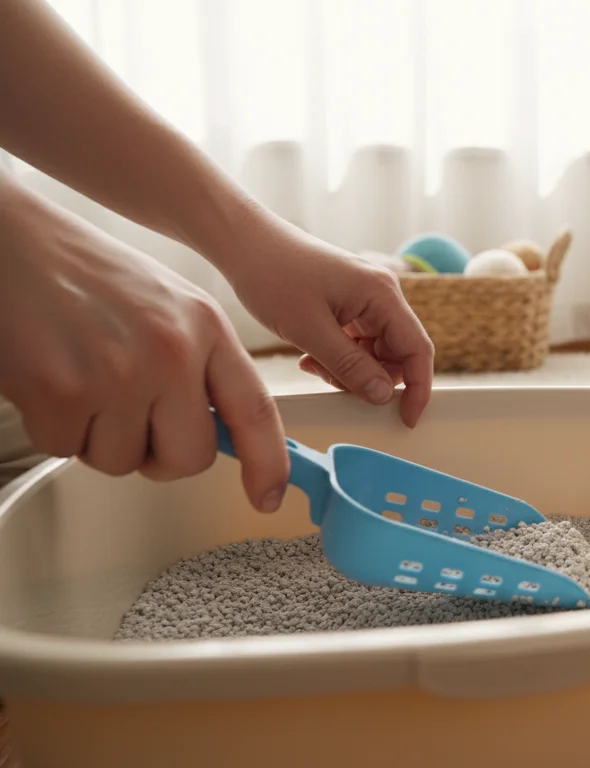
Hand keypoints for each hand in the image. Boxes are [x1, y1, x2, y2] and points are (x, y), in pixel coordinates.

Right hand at [0, 181, 290, 511]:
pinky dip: (54, 427)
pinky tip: (49, 379)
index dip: (267, 463)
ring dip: (99, 436)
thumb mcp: (168, 306)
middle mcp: (171, 350)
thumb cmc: (84, 273)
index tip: (267, 496)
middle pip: (190, 457)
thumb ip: (201, 364)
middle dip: (160, 454)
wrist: (8, 242)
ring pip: (123, 461)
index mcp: (205, 326)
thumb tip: (223, 431)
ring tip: (82, 379)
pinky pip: (68, 450)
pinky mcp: (61, 392)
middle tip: (131, 419)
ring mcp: (118, 373)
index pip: (255, 410)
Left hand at [215, 211, 433, 428]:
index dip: (417, 387)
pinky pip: (357, 342)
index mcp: (381, 294)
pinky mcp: (349, 303)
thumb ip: (350, 366)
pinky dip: (339, 356)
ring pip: (375, 352)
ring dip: (350, 369)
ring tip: (313, 365)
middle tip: (333, 383)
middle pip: (397, 353)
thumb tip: (383, 396)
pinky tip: (310, 356)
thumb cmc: (273, 275)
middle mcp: (381, 295)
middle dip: (371, 378)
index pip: (417, 349)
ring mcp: (365, 299)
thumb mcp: (309, 330)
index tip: (407, 419)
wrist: (244, 243)